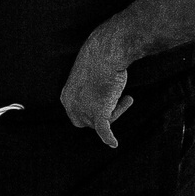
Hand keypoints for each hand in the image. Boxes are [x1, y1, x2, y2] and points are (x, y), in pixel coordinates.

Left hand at [60, 29, 134, 147]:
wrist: (107, 52)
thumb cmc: (100, 58)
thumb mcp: (89, 75)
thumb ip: (89, 90)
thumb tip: (99, 94)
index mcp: (66, 97)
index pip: (78, 114)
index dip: (92, 111)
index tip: (107, 101)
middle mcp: (71, 106)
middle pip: (87, 122)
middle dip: (102, 115)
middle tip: (120, 101)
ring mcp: (84, 110)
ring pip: (100, 123)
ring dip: (116, 112)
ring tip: (128, 97)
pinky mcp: (98, 113)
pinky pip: (104, 130)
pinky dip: (109, 137)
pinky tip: (114, 143)